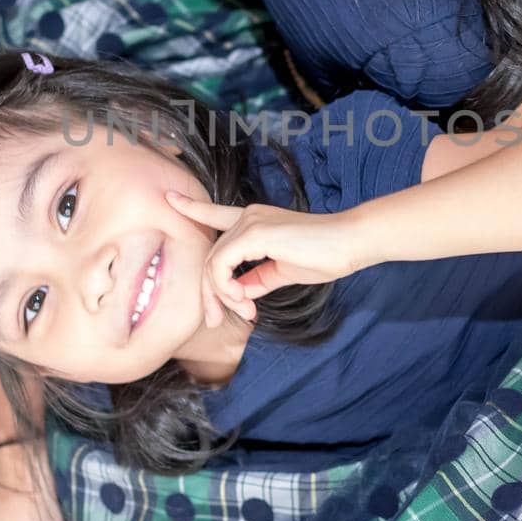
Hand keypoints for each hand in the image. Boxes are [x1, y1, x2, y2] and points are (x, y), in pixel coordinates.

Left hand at [164, 190, 368, 320]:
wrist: (351, 243)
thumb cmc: (325, 255)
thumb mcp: (284, 271)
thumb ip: (258, 279)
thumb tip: (241, 293)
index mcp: (254, 221)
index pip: (215, 213)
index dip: (192, 208)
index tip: (170, 200)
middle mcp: (247, 216)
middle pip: (210, 256)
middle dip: (208, 293)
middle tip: (216, 320)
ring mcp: (249, 222)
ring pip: (212, 263)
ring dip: (221, 295)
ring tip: (244, 312)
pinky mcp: (253, 233)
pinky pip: (221, 266)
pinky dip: (226, 288)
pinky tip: (245, 301)